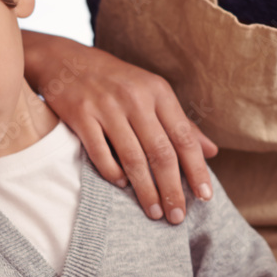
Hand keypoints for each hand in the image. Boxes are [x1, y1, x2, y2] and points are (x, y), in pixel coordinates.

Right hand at [23, 32, 217, 223]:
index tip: (205, 197)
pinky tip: (121, 186)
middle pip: (160, 152)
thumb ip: (181, 123)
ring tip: (154, 212)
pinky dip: (113, 173)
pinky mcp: (80, 115)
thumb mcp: (152, 92)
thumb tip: (211, 151)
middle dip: (171, 189)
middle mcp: (135, 98)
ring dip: (145, 190)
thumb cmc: (115, 81)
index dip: (196, 170)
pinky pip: (100, 153)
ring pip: (133, 157)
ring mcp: (106, 106)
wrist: (65, 60)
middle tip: (177, 217)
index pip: (184, 138)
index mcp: (158, 92)